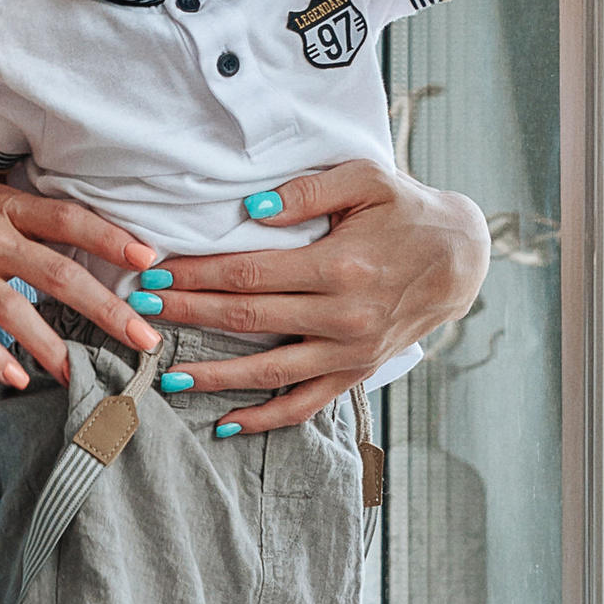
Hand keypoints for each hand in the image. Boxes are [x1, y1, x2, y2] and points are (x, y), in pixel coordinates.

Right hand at [0, 149, 153, 393]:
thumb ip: (15, 219)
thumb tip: (63, 243)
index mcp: (2, 207)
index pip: (68, 218)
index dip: (111, 237)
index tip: (151, 259)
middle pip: (59, 270)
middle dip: (108, 307)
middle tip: (145, 337)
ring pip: (15, 307)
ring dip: (52, 342)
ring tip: (82, 372)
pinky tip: (17, 379)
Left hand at [149, 161, 489, 432]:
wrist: (462, 257)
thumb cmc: (408, 210)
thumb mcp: (365, 180)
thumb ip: (306, 193)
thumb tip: (250, 210)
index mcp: (338, 266)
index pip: (248, 274)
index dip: (196, 277)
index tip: (155, 276)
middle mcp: (342, 316)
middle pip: (246, 321)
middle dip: (188, 317)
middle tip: (142, 313)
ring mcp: (350, 352)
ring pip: (268, 373)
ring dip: (213, 376)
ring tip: (167, 373)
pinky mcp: (358, 372)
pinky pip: (306, 404)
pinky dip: (266, 419)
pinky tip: (226, 423)